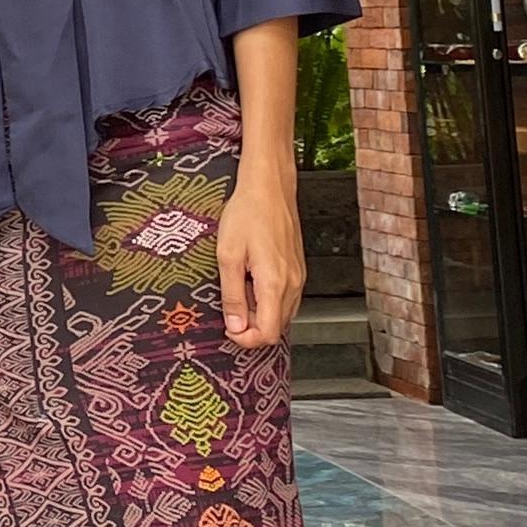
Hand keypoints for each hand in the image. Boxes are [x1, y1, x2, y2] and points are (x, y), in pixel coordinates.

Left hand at [216, 170, 306, 349]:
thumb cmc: (248, 213)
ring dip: (260, 314)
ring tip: (240, 292)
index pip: (267, 334)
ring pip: (282, 315)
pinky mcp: (298, 269)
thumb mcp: (228, 255)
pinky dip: (269, 301)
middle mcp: (292, 284)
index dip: (246, 339)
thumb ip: (232, 295)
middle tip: (230, 310)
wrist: (269, 187)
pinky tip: (253, 282)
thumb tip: (235, 326)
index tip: (228, 329)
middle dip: (251, 328)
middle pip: (276, 328)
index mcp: (275, 284)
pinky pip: (286, 299)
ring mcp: (298, 277)